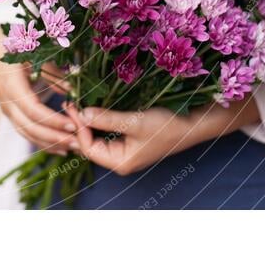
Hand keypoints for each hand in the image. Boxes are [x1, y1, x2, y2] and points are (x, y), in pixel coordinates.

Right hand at [0, 27, 77, 155]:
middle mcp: (7, 102)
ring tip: (73, 148)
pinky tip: (60, 148)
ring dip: (50, 143)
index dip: (52, 120)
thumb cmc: (16, 47)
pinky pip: (26, 133)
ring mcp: (7, 110)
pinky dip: (43, 142)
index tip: (73, 124)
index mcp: (11, 85)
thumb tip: (72, 88)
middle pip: (30, 127)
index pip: (32, 110)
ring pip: (27, 134)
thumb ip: (52, 71)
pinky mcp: (12, 115)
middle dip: (54, 137)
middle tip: (78, 142)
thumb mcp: (34, 53)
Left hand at [63, 97, 260, 175]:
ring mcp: (125, 149)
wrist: (195, 123)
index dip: (77, 126)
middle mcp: (120, 159)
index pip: (87, 147)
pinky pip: (106, 130)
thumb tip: (81, 113)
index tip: (72, 105)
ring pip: (97, 136)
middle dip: (78, 124)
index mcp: (120, 162)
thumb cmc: (167, 124)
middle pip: (89, 143)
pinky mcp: (130, 138)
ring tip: (76, 101)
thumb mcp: (135, 121)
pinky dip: (98, 118)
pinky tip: (92, 104)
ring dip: (87, 120)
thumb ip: (106, 118)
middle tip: (69, 101)